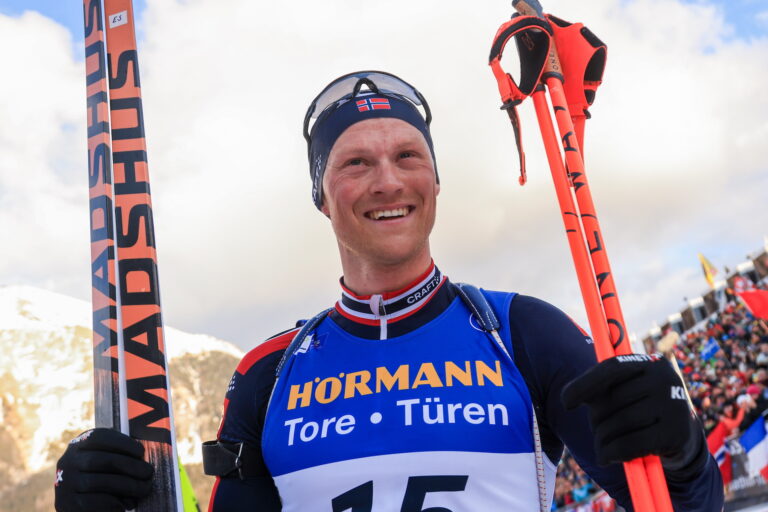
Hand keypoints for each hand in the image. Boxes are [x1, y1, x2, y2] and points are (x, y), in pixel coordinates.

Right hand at [55, 428, 153, 511]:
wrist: (82, 506)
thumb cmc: (104, 479)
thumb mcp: (108, 462)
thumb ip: (121, 455)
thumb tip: (144, 457)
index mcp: (78, 445)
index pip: (98, 437)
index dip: (122, 442)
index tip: (141, 451)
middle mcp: (67, 462)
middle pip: (100, 460)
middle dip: (129, 466)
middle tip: (148, 472)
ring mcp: (65, 484)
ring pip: (99, 482)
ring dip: (128, 486)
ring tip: (144, 489)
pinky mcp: (67, 504)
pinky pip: (93, 502)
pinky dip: (114, 502)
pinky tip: (126, 503)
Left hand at [561, 354, 700, 467]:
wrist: (682, 439)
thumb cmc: (641, 411)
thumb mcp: (625, 392)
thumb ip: (600, 387)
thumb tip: (567, 398)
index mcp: (650, 363)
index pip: (611, 369)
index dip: (584, 385)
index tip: (566, 403)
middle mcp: (665, 379)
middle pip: (612, 399)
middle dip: (596, 419)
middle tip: (596, 431)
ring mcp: (675, 405)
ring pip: (619, 423)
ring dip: (601, 440)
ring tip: (600, 447)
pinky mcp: (677, 433)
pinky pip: (631, 444)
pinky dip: (611, 452)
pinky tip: (605, 457)